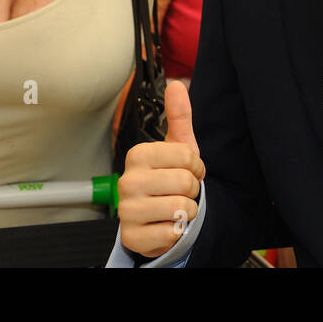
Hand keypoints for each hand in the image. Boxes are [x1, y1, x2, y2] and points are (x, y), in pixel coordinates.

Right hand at [117, 81, 205, 257]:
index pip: (186, 156)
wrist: (156, 217)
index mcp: (137, 155)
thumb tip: (176, 84)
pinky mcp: (132, 237)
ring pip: (181, 207)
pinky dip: (177, 231)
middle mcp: (127, 181)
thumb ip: (179, 116)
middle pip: (185, 182)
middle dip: (192, 189)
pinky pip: (173, 232)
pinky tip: (165, 225)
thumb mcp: (177, 147)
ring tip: (173, 206)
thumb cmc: (168, 179)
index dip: (195, 166)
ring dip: (186, 210)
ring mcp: (127, 211)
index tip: (187, 169)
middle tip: (180, 191)